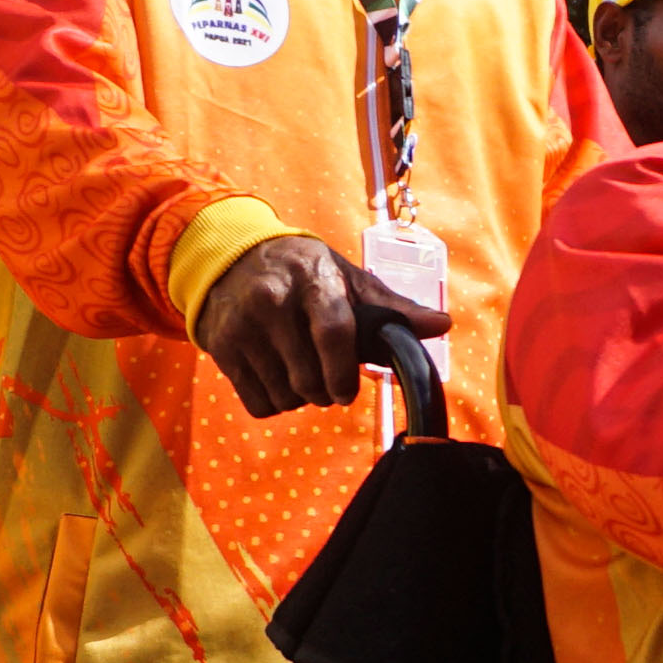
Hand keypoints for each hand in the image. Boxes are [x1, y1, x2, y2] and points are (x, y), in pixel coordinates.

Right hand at [193, 234, 449, 418]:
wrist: (230, 258)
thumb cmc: (303, 272)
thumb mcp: (347, 278)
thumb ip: (392, 307)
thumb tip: (442, 324)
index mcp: (313, 278)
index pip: (334, 333)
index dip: (345, 372)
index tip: (347, 391)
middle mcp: (272, 299)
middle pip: (309, 377)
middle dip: (326, 391)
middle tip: (328, 381)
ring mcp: (242, 325)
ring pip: (285, 396)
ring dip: (301, 398)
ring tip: (301, 371)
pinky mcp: (220, 348)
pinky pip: (258, 404)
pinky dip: (274, 403)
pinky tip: (277, 376)